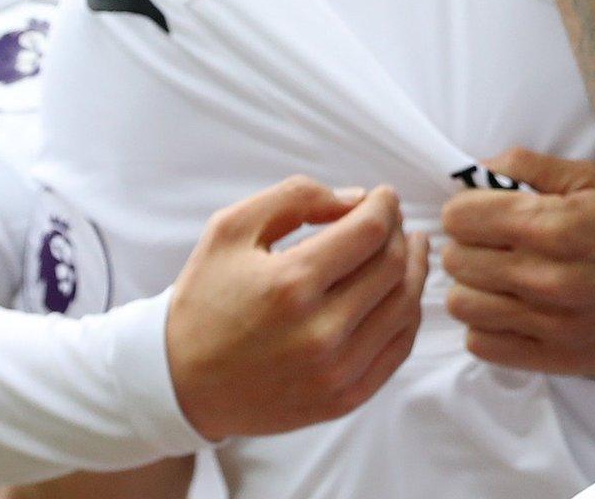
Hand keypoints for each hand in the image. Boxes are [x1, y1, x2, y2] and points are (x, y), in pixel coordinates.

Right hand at [165, 180, 427, 439]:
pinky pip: (399, 348)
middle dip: (398, 233)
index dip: (384, 206)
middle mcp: (318, 332)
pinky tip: (401, 292)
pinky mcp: (343, 399)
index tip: (382, 196)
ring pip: (405, 306)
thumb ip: (295, 198)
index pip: (369, 232)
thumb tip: (357, 199)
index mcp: (289, 285)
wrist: (179, 383)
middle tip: (391, 221)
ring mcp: (335, 371)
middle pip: (392, 266)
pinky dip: (408, 312)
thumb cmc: (205, 299)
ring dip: (414, 269)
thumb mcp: (231, 230)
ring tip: (409, 249)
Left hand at [442, 148, 594, 378]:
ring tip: (504, 275)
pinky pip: (484, 347)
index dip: (469, 207)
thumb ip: (538, 169)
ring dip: (476, 286)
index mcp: (554, 226)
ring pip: (462, 306)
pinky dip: (488, 326)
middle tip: (497, 238)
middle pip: (457, 260)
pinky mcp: (562, 359)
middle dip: (471, 243)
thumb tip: (485, 166)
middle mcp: (545, 279)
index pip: (460, 217)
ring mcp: (551, 324)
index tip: (486, 208)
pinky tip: (515, 309)